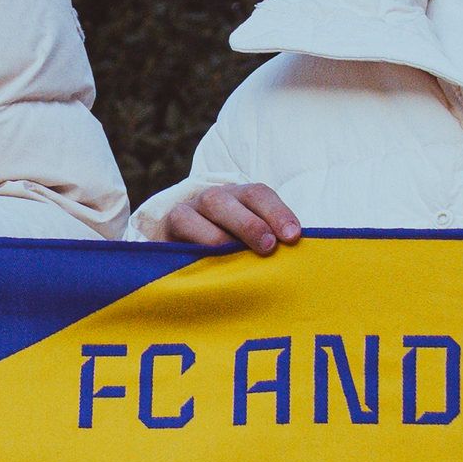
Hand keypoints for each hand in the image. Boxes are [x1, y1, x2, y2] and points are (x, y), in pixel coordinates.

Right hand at [158, 179, 305, 254]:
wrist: (182, 263)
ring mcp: (185, 214)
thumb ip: (270, 243)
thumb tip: (297, 252)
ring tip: (235, 255)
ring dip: (219, 236)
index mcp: (238, 198)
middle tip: (268, 246)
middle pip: (226, 200)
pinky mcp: (165, 234)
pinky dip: (195, 245)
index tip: (294, 236)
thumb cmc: (232, 256)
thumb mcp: (252, 244)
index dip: (277, 212)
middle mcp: (210, 200)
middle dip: (249, 223)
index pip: (258, 194)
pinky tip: (210, 267)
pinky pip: (179, 232)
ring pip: (198, 213)